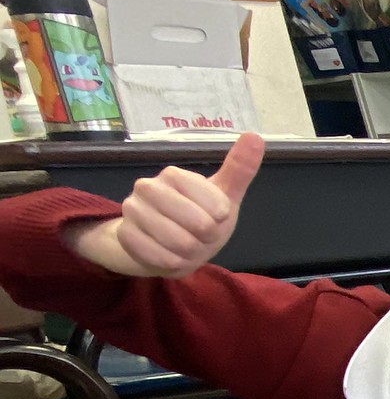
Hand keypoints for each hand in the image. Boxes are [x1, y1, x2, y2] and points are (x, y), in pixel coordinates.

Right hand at [70, 133, 264, 278]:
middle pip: (198, 225)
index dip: (221, 218)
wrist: (165, 244)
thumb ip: (239, 169)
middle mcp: (147, 187)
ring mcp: (132, 210)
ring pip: (179, 243)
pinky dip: (173, 263)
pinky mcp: (125, 235)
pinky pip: (160, 257)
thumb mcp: (224, 195)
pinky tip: (171, 255)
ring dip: (191, 252)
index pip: (215, 204)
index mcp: (174, 175)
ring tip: (186, 245)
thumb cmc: (199, 216)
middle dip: (207, 238)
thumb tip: (255, 136)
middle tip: (201, 235)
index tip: (216, 216)